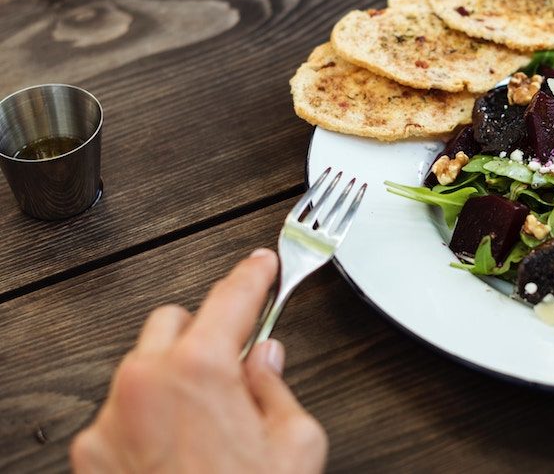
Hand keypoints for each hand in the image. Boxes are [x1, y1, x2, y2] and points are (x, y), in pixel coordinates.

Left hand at [70, 249, 327, 473]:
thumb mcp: (297, 446)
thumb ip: (278, 390)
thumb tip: (265, 363)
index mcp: (198, 370)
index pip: (231, 298)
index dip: (253, 276)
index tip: (261, 265)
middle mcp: (143, 385)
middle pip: (172, 322)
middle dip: (205, 334)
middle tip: (236, 365)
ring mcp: (109, 422)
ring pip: (141, 368)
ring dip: (173, 377)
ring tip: (208, 424)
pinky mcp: (91, 457)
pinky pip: (120, 414)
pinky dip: (147, 419)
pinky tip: (178, 453)